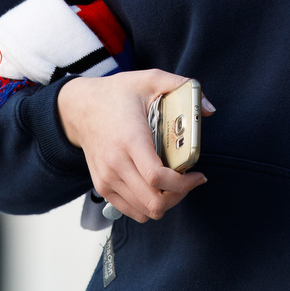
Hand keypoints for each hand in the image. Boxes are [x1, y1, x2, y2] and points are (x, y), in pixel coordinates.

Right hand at [57, 69, 213, 223]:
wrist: (80, 107)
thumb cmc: (117, 94)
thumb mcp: (150, 79)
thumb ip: (182, 86)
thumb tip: (209, 109)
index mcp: (130, 139)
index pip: (157, 177)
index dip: (183, 183)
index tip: (198, 175)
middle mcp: (116, 164)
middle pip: (153, 201)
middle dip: (180, 195)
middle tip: (190, 181)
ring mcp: (107, 178)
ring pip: (145, 211)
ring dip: (167, 202)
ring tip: (175, 185)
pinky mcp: (102, 187)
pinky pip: (132, 211)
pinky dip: (149, 206)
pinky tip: (158, 189)